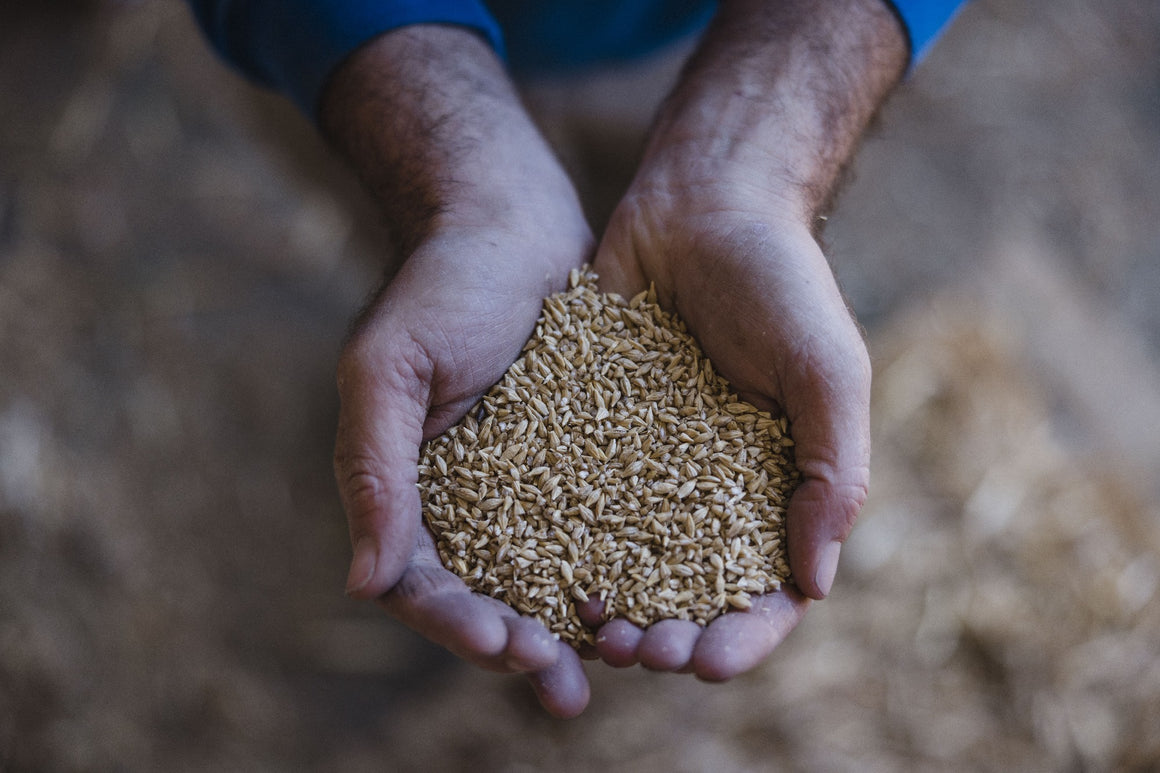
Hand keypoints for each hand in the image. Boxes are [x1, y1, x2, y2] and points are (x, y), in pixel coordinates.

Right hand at [322, 26, 594, 716]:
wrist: (512, 217)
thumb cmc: (439, 284)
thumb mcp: (389, 369)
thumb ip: (372, 470)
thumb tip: (361, 585)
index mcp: (408, 489)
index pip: (421, 584)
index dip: (459, 626)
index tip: (511, 649)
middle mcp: (465, 497)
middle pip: (487, 597)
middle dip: (523, 645)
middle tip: (571, 686)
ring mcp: (525, 481)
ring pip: (548, 575)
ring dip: (578, 626)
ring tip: (624, 663)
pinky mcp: (583, 457)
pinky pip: (600, 524)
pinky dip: (622, 566)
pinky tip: (663, 594)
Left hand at [581, 0, 903, 677]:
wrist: (702, 204)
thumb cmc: (783, 283)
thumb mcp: (828, 372)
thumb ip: (835, 472)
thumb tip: (815, 583)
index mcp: (777, 491)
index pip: (766, 595)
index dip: (741, 640)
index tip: (706, 662)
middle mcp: (709, 493)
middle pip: (688, 596)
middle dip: (665, 637)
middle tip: (632, 652)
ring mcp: (646, 467)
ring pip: (624, 562)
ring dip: (608, 607)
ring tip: (585, 626)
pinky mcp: (590, 434)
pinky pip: (572, 499)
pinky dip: (559, 542)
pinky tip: (535, 566)